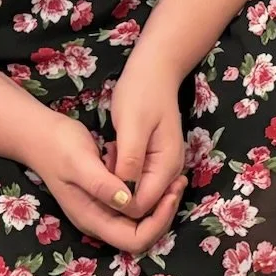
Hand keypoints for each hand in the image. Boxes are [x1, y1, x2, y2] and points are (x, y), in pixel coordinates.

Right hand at [23, 111, 183, 255]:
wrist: (41, 136)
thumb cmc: (59, 147)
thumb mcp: (80, 162)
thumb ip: (102, 184)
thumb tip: (128, 201)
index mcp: (93, 219)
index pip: (134, 240)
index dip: (157, 223)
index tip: (170, 194)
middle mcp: (100, 220)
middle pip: (142, 234)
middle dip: (164, 213)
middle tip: (178, 183)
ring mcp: (103, 210)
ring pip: (141, 219)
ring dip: (159, 202)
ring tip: (172, 176)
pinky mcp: (107, 197)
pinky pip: (135, 203)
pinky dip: (149, 191)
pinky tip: (155, 171)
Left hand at [107, 44, 188, 222]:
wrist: (154, 69)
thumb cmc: (141, 93)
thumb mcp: (131, 126)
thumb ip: (129, 163)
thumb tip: (124, 198)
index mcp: (166, 167)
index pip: (141, 207)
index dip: (117, 201)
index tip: (104, 171)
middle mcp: (170, 173)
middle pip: (143, 206)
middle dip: (119, 192)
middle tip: (107, 158)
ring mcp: (164, 167)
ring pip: (137, 194)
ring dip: (118, 182)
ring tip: (110, 152)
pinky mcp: (155, 161)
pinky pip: (137, 181)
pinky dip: (121, 172)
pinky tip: (114, 151)